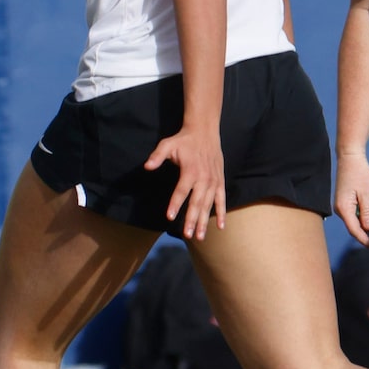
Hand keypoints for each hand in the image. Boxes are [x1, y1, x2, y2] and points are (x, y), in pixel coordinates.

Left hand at [146, 124, 225, 239]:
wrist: (205, 132)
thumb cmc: (184, 140)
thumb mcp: (167, 144)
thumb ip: (157, 156)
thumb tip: (146, 166)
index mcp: (190, 171)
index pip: (181, 191)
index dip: (175, 204)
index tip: (169, 217)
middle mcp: (204, 178)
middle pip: (196, 202)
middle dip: (191, 219)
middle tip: (187, 235)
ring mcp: (213, 181)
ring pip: (208, 205)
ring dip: (204, 221)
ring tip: (199, 236)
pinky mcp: (220, 182)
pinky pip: (221, 200)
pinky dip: (221, 213)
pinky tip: (220, 227)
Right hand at [334, 151, 368, 246]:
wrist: (350, 158)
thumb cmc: (358, 173)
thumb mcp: (366, 193)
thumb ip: (367, 213)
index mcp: (344, 208)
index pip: (355, 230)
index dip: (366, 240)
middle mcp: (341, 210)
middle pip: (358, 227)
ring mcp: (342, 206)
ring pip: (359, 220)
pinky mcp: (346, 203)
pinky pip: (358, 213)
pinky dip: (366, 210)